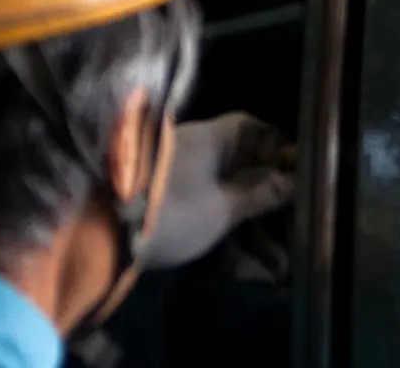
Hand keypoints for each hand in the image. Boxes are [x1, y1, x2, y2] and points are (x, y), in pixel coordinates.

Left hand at [139, 113, 294, 271]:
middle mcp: (192, 151)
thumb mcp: (221, 208)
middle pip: (240, 167)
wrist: (100, 231)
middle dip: (267, 200)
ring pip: (223, 196)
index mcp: (208, 140)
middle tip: (293, 228)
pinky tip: (249, 270)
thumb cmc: (170, 211)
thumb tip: (290, 177)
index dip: (277, 149)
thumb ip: (258, 193)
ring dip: (249, 228)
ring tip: (277, 266)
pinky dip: (225, 237)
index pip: (250, 129)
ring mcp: (175, 178)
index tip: (299, 177)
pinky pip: (203, 213)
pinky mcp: (162, 205)